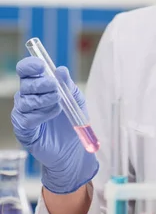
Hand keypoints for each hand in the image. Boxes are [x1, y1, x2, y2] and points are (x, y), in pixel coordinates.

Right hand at [12, 57, 97, 193]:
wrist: (73, 147)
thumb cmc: (72, 120)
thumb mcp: (75, 99)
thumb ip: (68, 84)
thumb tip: (61, 70)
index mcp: (37, 85)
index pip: (26, 71)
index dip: (30, 65)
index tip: (40, 66)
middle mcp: (26, 97)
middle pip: (25, 84)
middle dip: (41, 84)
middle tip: (55, 88)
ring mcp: (23, 113)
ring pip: (25, 101)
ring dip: (43, 100)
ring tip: (58, 104)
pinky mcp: (23, 129)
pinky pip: (26, 119)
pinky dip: (41, 115)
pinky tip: (53, 114)